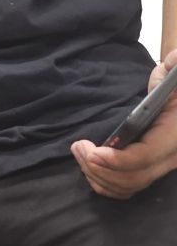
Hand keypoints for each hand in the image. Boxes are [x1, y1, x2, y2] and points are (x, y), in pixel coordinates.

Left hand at [71, 50, 176, 198]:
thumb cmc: (175, 82)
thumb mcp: (174, 70)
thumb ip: (173, 63)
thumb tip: (174, 59)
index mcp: (174, 133)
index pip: (146, 156)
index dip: (118, 160)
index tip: (93, 152)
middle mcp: (171, 156)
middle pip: (134, 177)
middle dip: (101, 168)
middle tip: (77, 148)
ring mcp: (162, 166)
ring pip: (129, 186)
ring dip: (100, 176)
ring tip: (79, 154)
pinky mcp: (152, 168)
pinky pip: (129, 187)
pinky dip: (107, 183)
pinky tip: (91, 167)